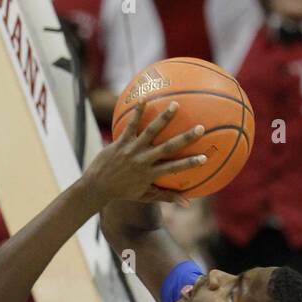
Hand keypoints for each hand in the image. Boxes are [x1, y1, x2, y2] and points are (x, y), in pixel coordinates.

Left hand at [83, 101, 206, 204]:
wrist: (96, 186)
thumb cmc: (123, 191)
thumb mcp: (145, 196)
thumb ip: (167, 197)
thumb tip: (188, 204)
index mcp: (150, 174)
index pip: (174, 169)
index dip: (189, 164)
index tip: (205, 157)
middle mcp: (142, 161)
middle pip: (167, 148)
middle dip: (184, 138)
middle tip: (200, 128)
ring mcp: (131, 150)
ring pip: (150, 132)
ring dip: (163, 118)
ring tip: (175, 104)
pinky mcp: (120, 142)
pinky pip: (130, 125)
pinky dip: (137, 112)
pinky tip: (145, 98)